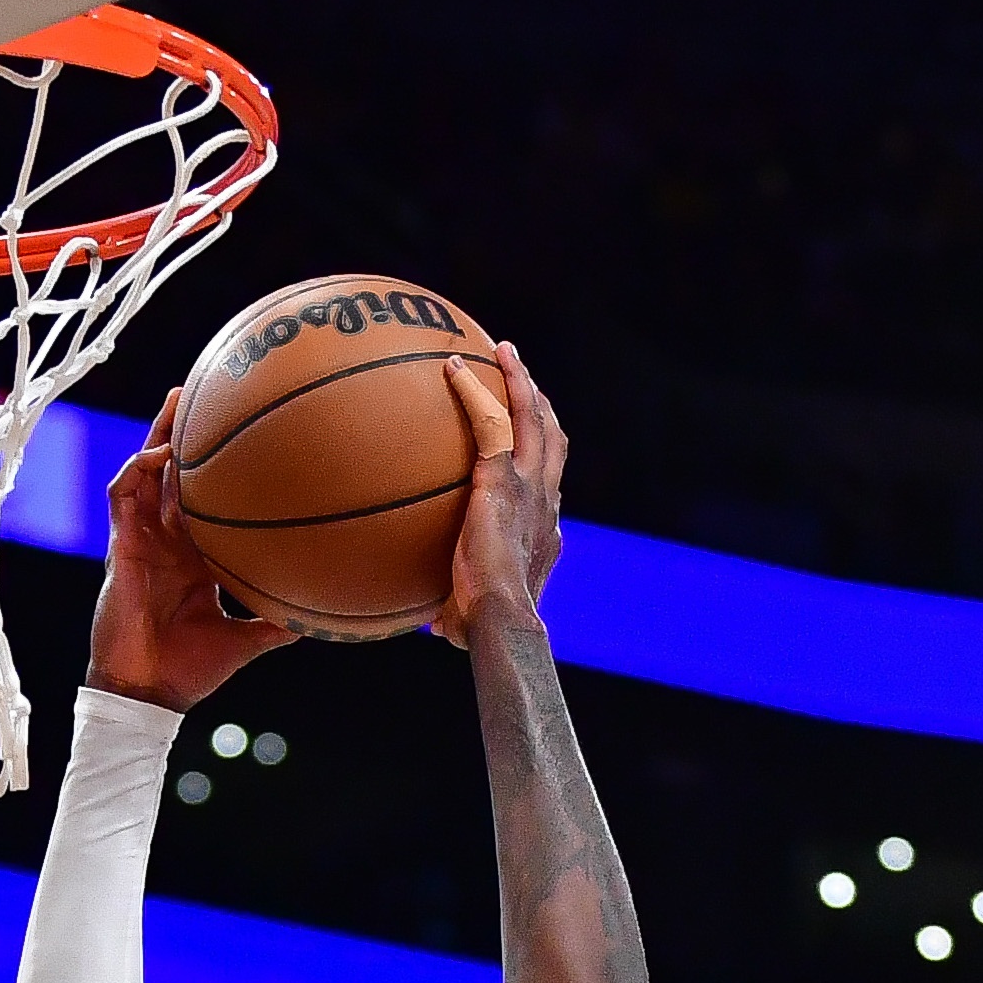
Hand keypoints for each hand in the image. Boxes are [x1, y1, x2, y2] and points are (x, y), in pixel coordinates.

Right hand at [86, 390, 295, 711]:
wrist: (150, 692)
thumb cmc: (191, 671)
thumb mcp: (247, 640)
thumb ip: (277, 623)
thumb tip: (321, 615)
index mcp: (193, 556)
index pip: (205, 498)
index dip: (219, 468)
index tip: (250, 437)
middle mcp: (167, 540)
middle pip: (173, 473)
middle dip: (186, 432)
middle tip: (212, 390)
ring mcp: (141, 540)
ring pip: (145, 473)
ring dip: (158, 435)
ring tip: (179, 399)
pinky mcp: (120, 548)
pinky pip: (122, 497)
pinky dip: (136, 472)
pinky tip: (158, 453)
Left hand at [437, 342, 565, 644]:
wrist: (503, 619)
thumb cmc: (486, 629)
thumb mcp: (472, 615)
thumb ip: (455, 609)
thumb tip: (429, 625)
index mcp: (544, 531)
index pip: (548, 484)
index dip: (542, 459)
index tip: (529, 444)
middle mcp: (546, 502)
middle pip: (553, 439)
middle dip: (541, 405)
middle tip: (524, 378)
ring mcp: (530, 487)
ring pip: (535, 419)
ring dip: (521, 382)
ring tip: (504, 353)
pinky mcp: (503, 479)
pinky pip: (491, 420)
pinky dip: (475, 391)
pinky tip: (452, 369)